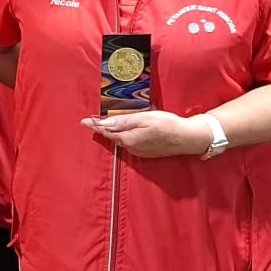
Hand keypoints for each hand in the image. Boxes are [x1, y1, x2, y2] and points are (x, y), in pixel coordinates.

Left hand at [81, 109, 211, 157]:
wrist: (186, 138)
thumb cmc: (166, 125)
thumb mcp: (144, 118)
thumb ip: (123, 121)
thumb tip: (104, 123)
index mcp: (128, 138)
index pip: (106, 130)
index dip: (95, 125)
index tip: (84, 121)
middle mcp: (130, 147)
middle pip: (111, 136)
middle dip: (102, 129)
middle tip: (91, 121)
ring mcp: (138, 151)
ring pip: (120, 140)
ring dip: (112, 133)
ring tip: (104, 125)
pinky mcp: (145, 152)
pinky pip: (129, 144)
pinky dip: (123, 137)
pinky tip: (124, 131)